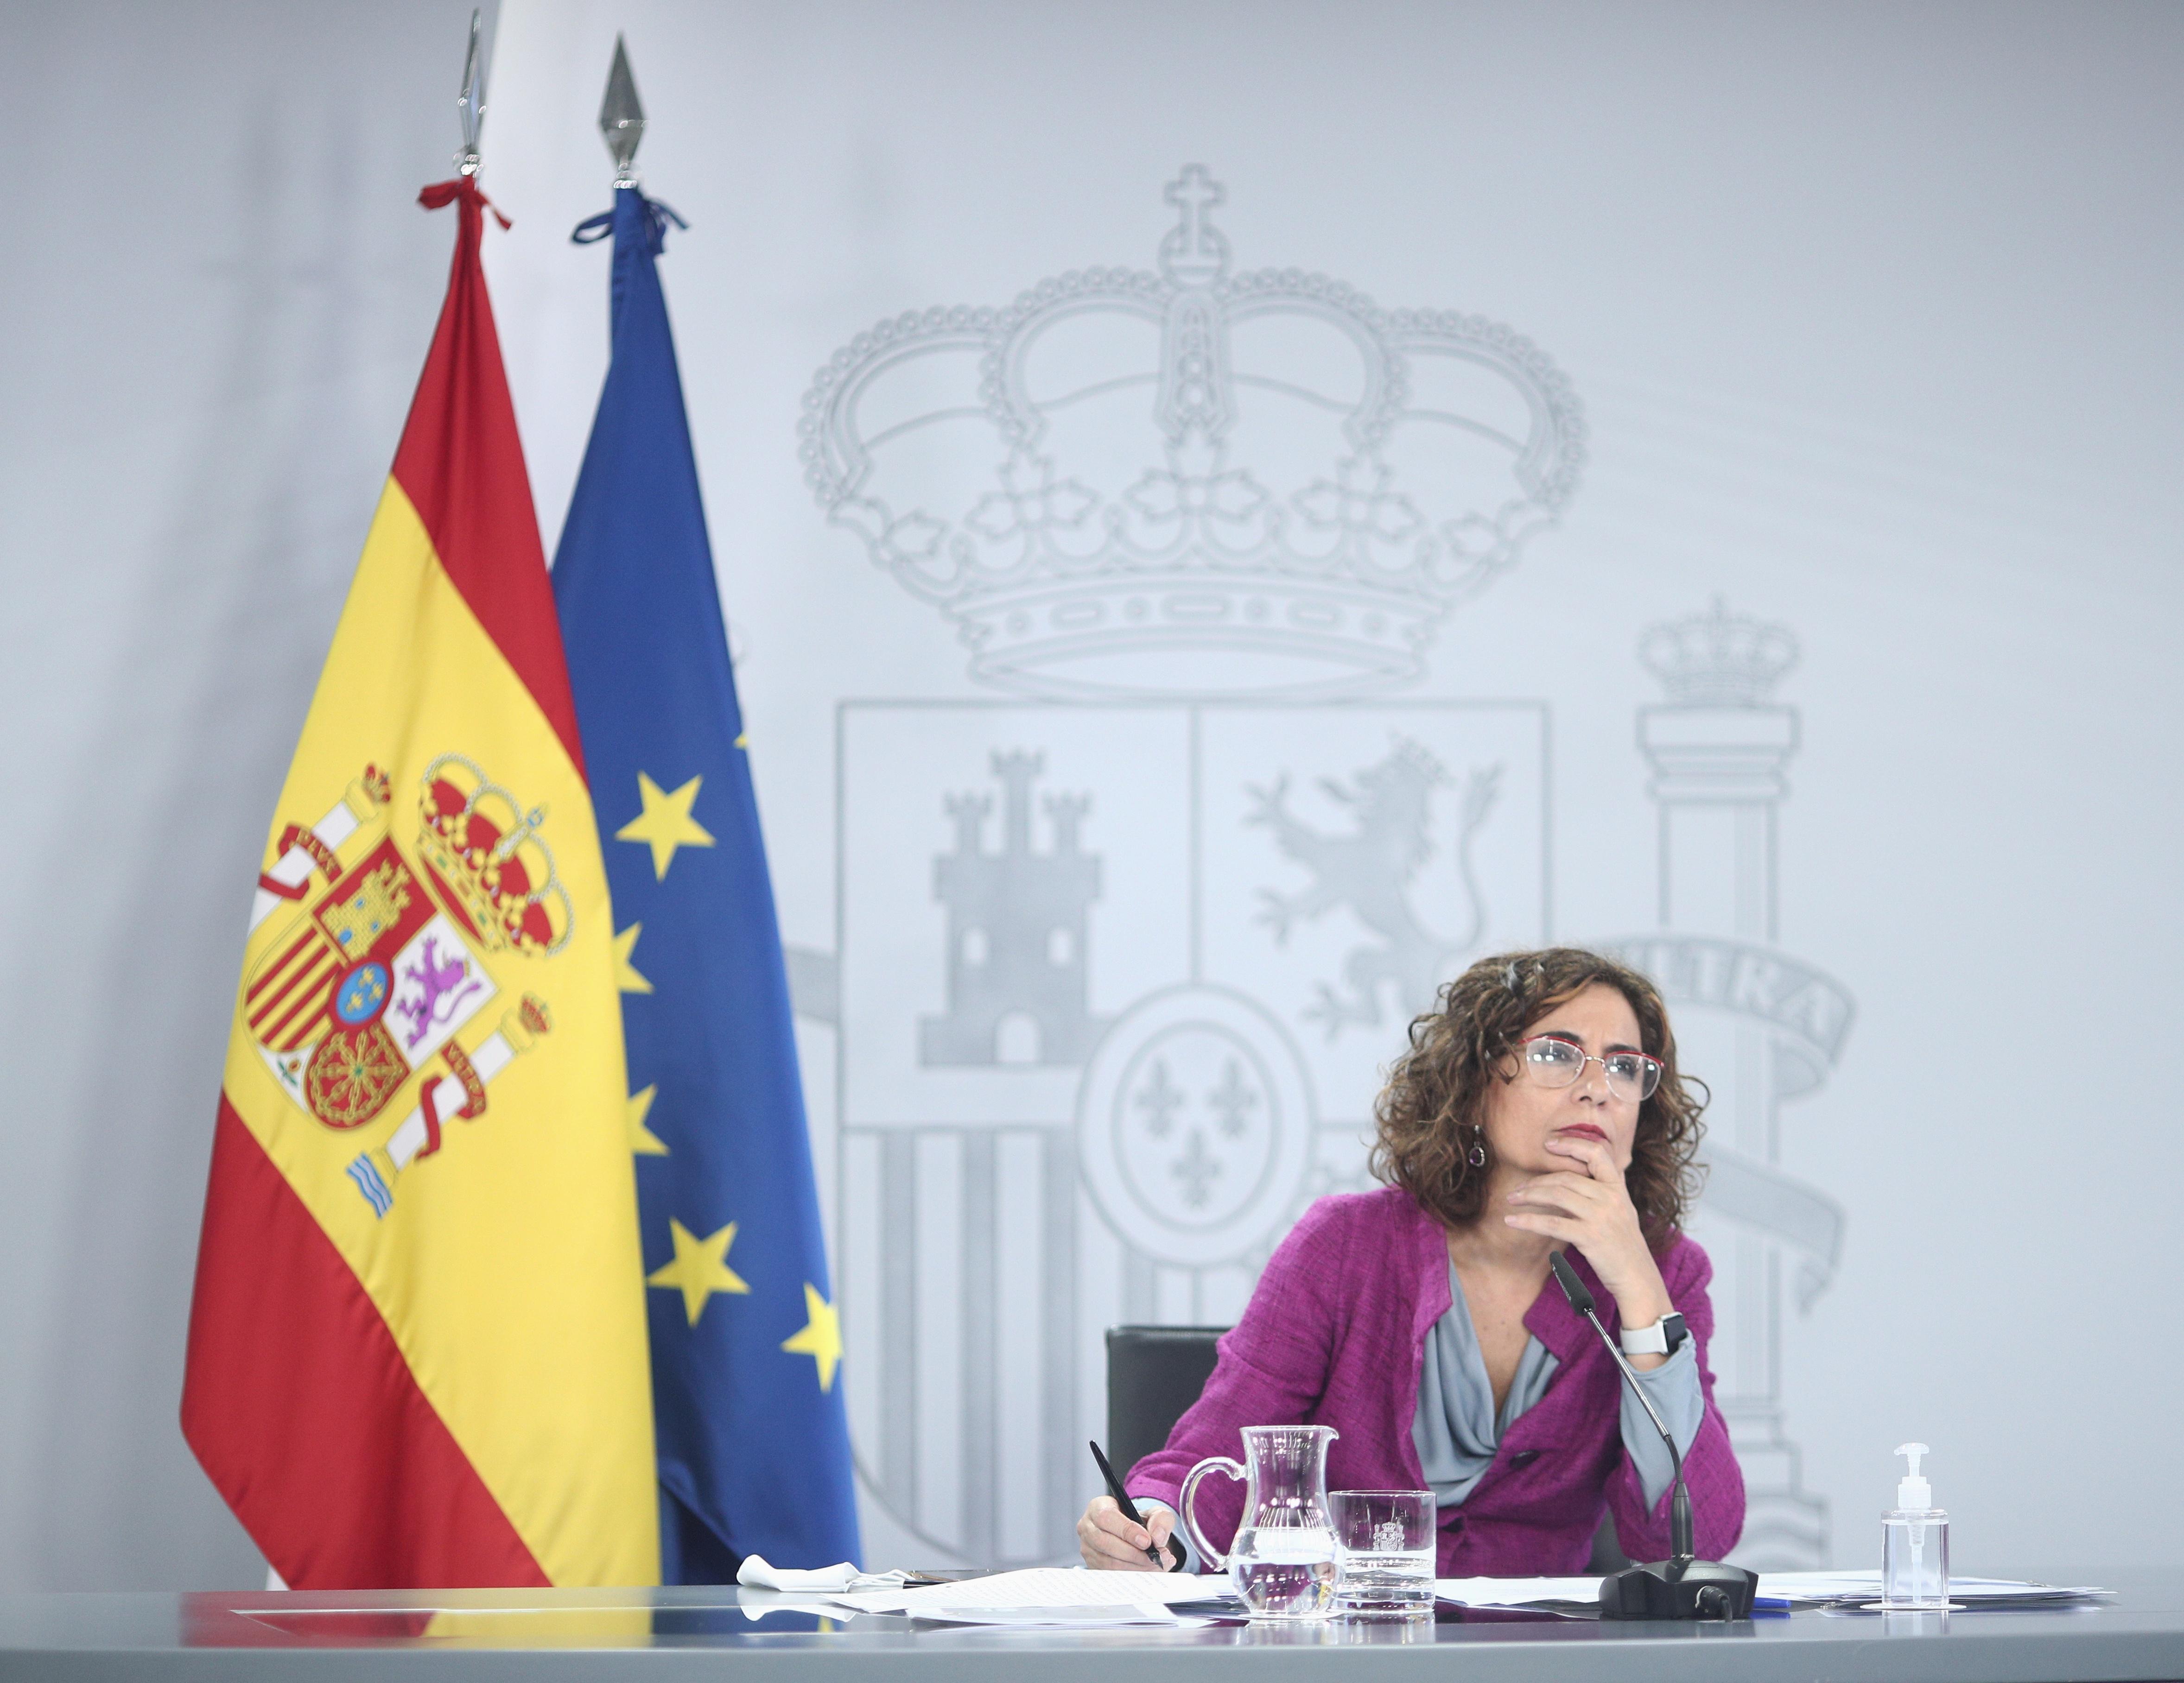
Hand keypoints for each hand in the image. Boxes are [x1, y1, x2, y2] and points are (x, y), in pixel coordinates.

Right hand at [1078, 1495, 1175, 1570]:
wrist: (1134, 1535)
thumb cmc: (1139, 1522)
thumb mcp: (1154, 1513)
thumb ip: (1160, 1519)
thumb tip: (1157, 1537)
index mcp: (1098, 1507)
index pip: (1107, 1517)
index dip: (1127, 1530)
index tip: (1147, 1541)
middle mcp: (1088, 1527)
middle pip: (1106, 1543)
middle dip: (1134, 1553)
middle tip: (1155, 1557)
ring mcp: (1088, 1549)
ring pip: (1108, 1562)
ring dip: (1135, 1567)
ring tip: (1155, 1564)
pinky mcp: (1093, 1566)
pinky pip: (1111, 1575)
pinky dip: (1132, 1575)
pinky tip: (1147, 1570)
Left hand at [1503, 1134, 1673, 1356]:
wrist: (1637, 1277)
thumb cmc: (1624, 1246)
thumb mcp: (1622, 1212)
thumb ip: (1604, 1192)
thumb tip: (1574, 1179)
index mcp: (1618, 1189)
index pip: (1597, 1154)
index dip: (1572, 1144)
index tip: (1549, 1143)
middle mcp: (1611, 1198)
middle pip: (1566, 1177)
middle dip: (1537, 1181)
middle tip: (1518, 1189)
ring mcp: (1601, 1216)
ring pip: (1556, 1194)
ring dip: (1528, 1196)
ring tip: (1512, 1200)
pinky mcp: (1590, 1236)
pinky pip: (1551, 1223)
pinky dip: (1528, 1220)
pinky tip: (1512, 1221)